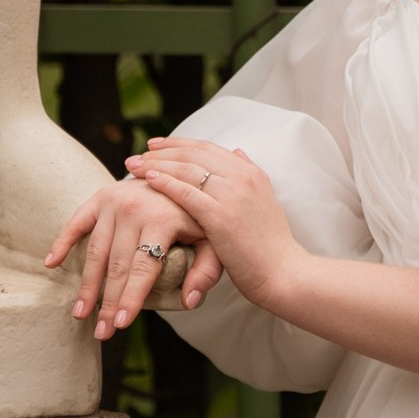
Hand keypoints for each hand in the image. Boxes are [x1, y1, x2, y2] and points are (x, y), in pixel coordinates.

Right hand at [45, 169, 209, 340]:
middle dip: (108, 302)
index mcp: (162, 219)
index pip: (143, 267)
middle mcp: (134, 208)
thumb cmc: (197, 216)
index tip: (120, 324)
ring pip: (95, 251)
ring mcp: (113, 201)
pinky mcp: (100, 196)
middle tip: (101, 332)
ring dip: (86, 285)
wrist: (181, 175)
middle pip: (117, 265)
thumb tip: (190, 301)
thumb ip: (207, 270)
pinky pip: (77, 221)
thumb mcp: (214, 240)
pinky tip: (52, 263)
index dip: (131, 297)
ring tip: (80, 314)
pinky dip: (63, 242)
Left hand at [126, 139, 303, 315]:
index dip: (180, 144)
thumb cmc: (271, 247)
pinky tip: (148, 180)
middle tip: (139, 153)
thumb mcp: (265, 202)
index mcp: (251, 173)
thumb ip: (250, 175)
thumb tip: (238, 151)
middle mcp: (243, 177)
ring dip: (157, 164)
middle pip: (194, 154)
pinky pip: (187, 192)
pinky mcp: (221, 216)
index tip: (157, 145)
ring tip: (133, 166)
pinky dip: (165, 183)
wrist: (284, 273)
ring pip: (187, 169)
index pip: (208, 148)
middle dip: (163, 151)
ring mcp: (233, 195)